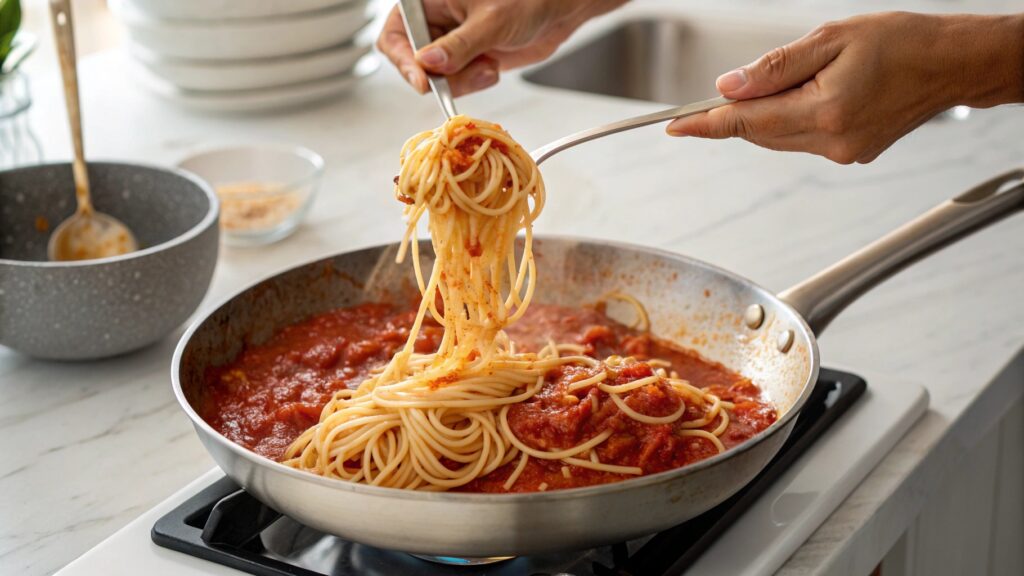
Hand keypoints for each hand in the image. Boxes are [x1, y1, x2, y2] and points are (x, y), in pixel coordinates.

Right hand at [377, 0, 625, 96]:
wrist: (558, 10)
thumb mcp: (492, 21)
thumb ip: (459, 45)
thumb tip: (429, 63)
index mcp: (428, 0)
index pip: (395, 33)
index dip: (404, 59)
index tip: (424, 80)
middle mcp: (434, 21)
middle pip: (413, 61)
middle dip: (442, 75)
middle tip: (469, 72)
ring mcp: (449, 42)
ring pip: (436, 77)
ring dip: (463, 80)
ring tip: (489, 64)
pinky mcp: (464, 59)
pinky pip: (456, 83)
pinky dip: (474, 81)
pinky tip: (493, 65)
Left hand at [666, 12, 1023, 163]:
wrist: (950, 63)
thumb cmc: (900, 42)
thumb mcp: (830, 39)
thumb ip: (774, 68)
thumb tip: (729, 87)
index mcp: (824, 110)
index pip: (746, 123)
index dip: (705, 125)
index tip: (675, 128)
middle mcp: (831, 141)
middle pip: (758, 133)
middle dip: (738, 113)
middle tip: (731, 88)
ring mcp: (842, 152)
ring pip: (778, 138)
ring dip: (767, 115)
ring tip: (799, 79)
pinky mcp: (850, 154)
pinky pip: (801, 140)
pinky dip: (792, 120)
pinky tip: (813, 94)